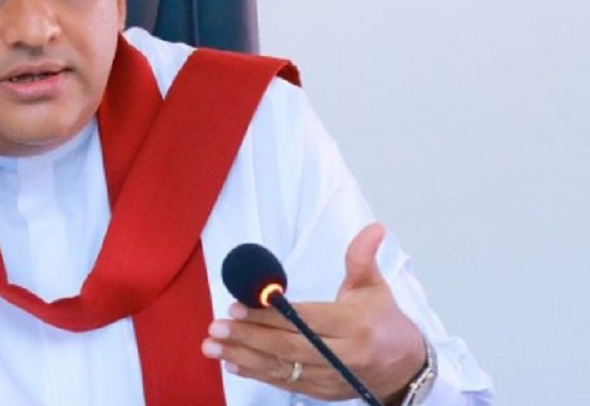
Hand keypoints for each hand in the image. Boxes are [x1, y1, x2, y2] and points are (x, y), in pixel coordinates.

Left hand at [201, 223, 426, 402]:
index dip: (269, 315)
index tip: (237, 306)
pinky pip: (286, 383)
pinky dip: (257, 374)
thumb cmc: (383, 320)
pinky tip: (232, 362)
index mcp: (355, 325)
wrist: (405, 367)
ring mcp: (331, 378)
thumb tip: (374, 228)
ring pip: (282, 368)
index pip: (304, 320)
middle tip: (215, 326)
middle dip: (247, 336)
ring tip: (212, 345)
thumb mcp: (375, 286)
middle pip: (288, 346)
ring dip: (243, 356)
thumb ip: (363, 258)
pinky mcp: (323, 392)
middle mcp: (343, 355)